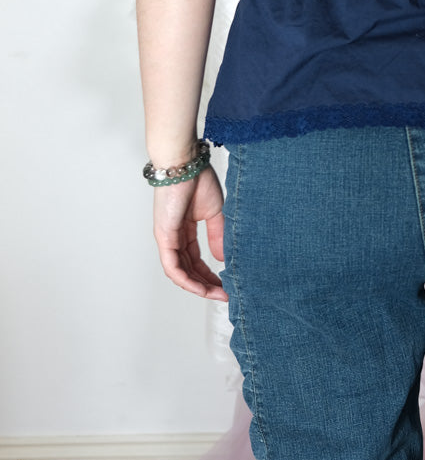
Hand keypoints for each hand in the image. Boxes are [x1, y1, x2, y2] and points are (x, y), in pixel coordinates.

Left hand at [152, 166, 228, 300]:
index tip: (226, 283)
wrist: (185, 165)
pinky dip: (186, 280)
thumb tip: (223, 258)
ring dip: (198, 286)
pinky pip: (172, 266)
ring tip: (216, 294)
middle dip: (207, 284)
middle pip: (189, 269)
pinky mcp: (164, 237)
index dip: (211, 273)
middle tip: (224, 294)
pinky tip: (201, 288)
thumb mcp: (215, 212)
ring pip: (180, 272)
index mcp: (185, 230)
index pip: (197, 259)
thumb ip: (218, 235)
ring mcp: (167, 238)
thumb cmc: (198, 180)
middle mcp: (174, 237)